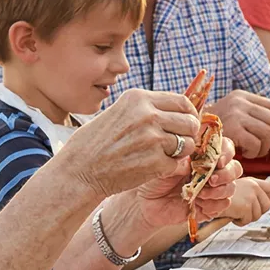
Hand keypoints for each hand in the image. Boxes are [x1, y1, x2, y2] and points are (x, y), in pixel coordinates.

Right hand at [53, 89, 200, 197]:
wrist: (79, 171)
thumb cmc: (95, 143)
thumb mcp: (119, 112)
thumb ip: (147, 109)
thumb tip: (178, 112)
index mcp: (139, 98)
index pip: (182, 101)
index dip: (189, 114)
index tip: (187, 122)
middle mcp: (148, 114)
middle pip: (190, 122)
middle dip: (189, 134)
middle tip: (179, 143)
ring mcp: (153, 139)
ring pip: (188, 144)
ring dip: (180, 153)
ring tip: (161, 155)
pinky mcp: (155, 162)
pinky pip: (177, 164)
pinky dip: (168, 168)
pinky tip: (150, 167)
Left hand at [129, 131, 240, 229]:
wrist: (146, 203)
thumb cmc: (154, 178)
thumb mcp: (164, 163)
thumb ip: (180, 158)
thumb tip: (192, 159)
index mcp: (203, 155)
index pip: (225, 147)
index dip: (226, 152)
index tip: (218, 161)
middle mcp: (212, 170)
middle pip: (235, 168)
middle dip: (226, 174)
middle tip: (211, 180)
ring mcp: (213, 189)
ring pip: (232, 187)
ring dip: (219, 191)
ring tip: (201, 194)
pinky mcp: (210, 206)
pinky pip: (224, 204)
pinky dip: (214, 204)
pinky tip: (199, 203)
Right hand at [210, 89, 269, 157]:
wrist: (190, 135)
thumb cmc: (214, 131)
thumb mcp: (234, 116)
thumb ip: (255, 117)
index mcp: (240, 96)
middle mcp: (239, 101)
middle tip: (267, 148)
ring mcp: (235, 114)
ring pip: (267, 132)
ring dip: (264, 147)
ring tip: (253, 151)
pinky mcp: (232, 129)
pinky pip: (256, 143)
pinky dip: (255, 152)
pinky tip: (245, 153)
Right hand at [224, 175, 269, 224]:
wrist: (208, 195)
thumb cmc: (220, 194)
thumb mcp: (238, 188)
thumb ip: (251, 193)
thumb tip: (264, 204)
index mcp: (253, 182)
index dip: (269, 199)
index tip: (262, 205)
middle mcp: (254, 187)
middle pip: (267, 206)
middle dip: (257, 212)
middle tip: (244, 212)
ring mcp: (251, 196)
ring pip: (257, 215)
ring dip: (246, 218)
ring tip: (236, 212)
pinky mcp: (246, 206)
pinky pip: (247, 220)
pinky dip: (239, 221)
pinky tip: (232, 215)